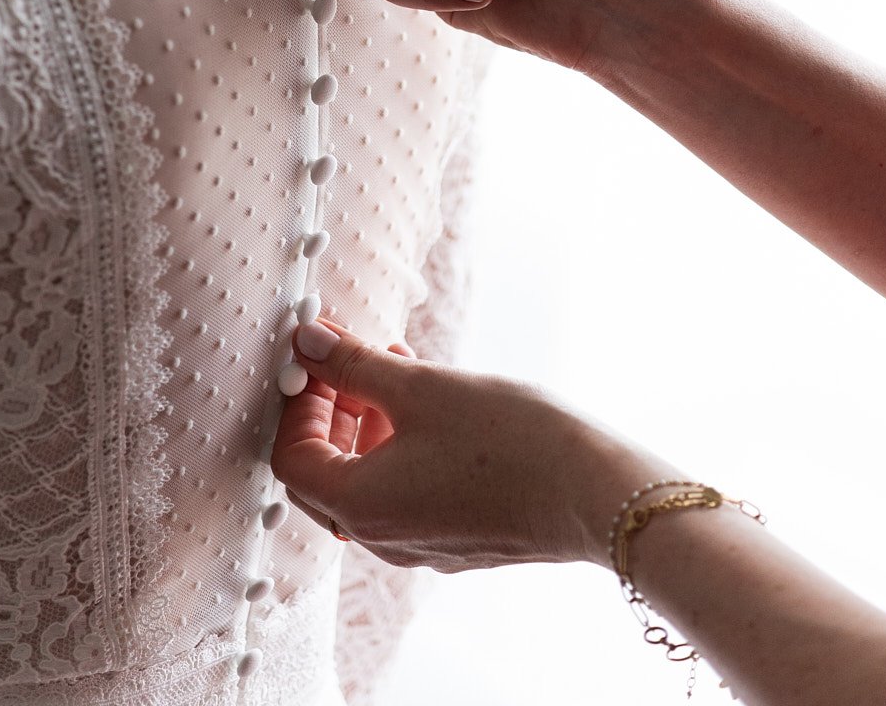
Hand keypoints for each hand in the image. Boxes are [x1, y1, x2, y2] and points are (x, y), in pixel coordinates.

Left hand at [270, 317, 666, 571]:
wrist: (594, 492)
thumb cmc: (505, 439)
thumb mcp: (420, 387)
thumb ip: (354, 365)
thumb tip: (306, 339)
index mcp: (360, 508)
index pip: (292, 458)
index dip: (296, 403)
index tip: (317, 357)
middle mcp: (382, 540)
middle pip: (323, 475)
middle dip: (328, 411)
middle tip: (348, 358)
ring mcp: (422, 546)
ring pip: (367, 481)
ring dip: (366, 423)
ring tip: (394, 365)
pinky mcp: (456, 539)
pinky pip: (405, 491)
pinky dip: (400, 444)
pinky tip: (430, 400)